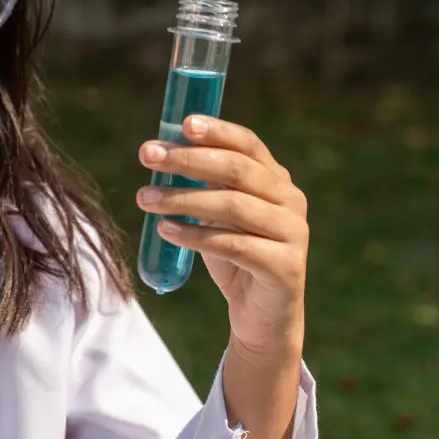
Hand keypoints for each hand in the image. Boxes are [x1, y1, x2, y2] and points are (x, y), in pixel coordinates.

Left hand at [136, 114, 308, 356]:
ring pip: (233, 205)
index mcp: (276, 180)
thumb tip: (159, 151)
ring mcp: (293, 233)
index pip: (248, 144)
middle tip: (147, 154)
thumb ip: (202, 184)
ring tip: (145, 198)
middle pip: (237, 169)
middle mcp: (290, 200)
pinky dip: (195, 235)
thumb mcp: (216, 214)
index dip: (217, 130)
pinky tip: (165, 230)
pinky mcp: (285, 267)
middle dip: (187, 159)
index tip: (183, 122)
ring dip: (183, 198)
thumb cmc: (234, 255)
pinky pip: (234, 244)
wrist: (261, 316)